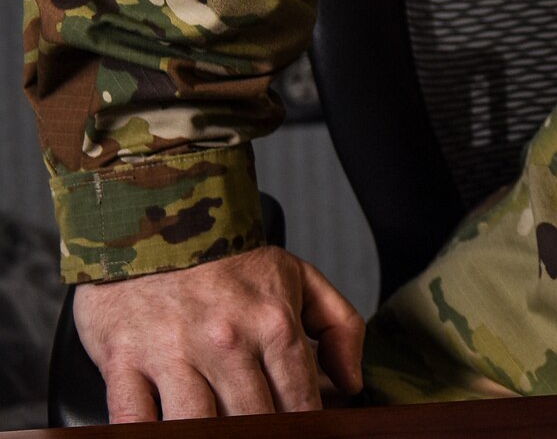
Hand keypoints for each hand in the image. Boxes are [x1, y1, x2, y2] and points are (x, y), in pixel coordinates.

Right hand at [73, 244, 364, 421]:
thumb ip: (339, 326)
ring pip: (197, 426)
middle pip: (252, 421)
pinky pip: (133, 420)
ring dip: (211, 435)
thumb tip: (352, 382)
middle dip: (262, 433)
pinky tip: (168, 434)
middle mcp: (226, 342)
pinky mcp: (123, 361)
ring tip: (219, 431)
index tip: (301, 432)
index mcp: (274, 324)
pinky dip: (148, 435)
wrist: (153, 219)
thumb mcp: (299, 277)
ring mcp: (172, 354)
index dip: (304, 427)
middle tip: (262, 432)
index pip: (300, 402)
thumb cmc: (226, 258)